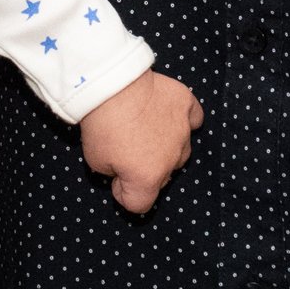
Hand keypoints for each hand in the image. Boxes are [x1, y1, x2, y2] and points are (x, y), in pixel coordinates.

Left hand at [79, 68, 202, 214]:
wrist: (111, 84)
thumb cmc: (101, 125)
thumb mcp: (95, 161)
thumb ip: (115, 173)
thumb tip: (124, 168)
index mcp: (148, 178)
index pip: (140, 204)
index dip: (123, 193)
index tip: (115, 177)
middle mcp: (172, 160)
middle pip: (162, 177)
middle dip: (145, 169)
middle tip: (125, 148)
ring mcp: (183, 131)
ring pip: (180, 151)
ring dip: (165, 147)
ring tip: (144, 128)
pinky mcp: (187, 105)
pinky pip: (194, 119)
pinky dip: (184, 120)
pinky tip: (170, 116)